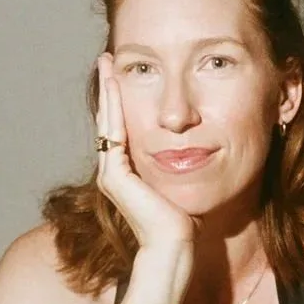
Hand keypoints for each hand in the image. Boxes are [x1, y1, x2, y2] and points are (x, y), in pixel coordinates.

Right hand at [95, 53, 195, 255]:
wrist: (176, 246)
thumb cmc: (185, 221)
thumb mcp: (182, 182)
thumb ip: (180, 163)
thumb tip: (195, 144)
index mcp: (128, 173)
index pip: (122, 127)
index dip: (121, 100)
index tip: (123, 73)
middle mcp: (115, 172)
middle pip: (110, 119)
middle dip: (110, 88)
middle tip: (108, 58)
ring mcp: (111, 174)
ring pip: (108, 122)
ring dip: (108, 91)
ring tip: (108, 63)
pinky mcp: (115, 177)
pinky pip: (113, 133)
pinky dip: (114, 108)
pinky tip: (116, 85)